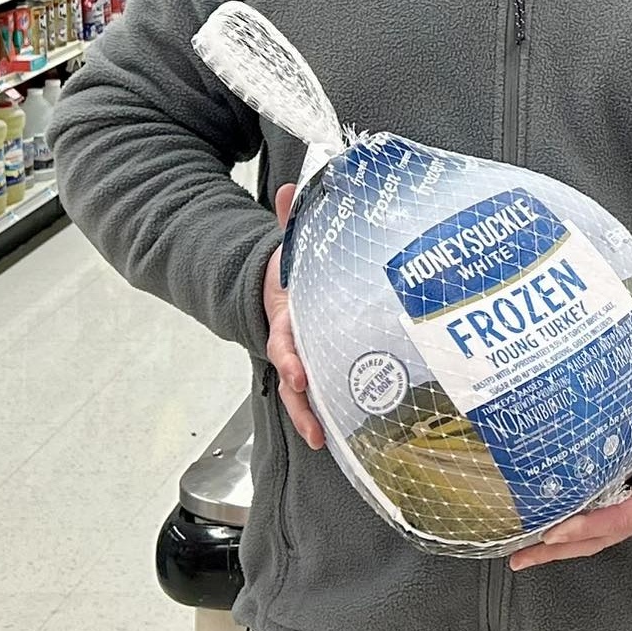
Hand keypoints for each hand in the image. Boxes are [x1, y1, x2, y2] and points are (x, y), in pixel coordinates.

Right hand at [261, 183, 323, 450]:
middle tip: (314, 427)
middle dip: (302, 403)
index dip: (290, 358)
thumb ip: (291, 220)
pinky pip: (328, 390)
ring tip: (324, 442)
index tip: (298, 373)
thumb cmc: (294, 269)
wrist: (281, 285)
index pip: (285, 341)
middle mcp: (295, 342)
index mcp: (287, 316)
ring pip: (306, 393)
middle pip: (294, 378)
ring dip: (313, 417)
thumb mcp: (291, 245)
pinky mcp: (324, 363)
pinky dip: (332, 412)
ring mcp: (307, 356)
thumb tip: (292, 189)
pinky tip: (350, 434)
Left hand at [509, 385, 631, 570]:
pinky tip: (538, 528)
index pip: (621, 517)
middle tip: (521, 555)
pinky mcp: (621, 498)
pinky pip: (590, 520)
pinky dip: (565, 528)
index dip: (589, 526)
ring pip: (590, 536)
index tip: (556, 530)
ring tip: (519, 554)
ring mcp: (631, 507)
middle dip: (559, 549)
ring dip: (556, 547)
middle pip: (597, 538)